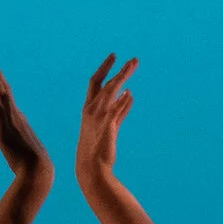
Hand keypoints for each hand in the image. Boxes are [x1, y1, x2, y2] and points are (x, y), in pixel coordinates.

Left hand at [0, 58, 51, 204]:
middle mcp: (15, 114)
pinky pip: (0, 110)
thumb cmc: (24, 160)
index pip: (2, 95)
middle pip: (2, 88)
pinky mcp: (8, 129)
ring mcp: (12, 120)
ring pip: (2, 94)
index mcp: (15, 117)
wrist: (37, 171)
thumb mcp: (4, 143)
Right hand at [74, 54, 138, 195]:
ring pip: (111, 91)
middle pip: (104, 82)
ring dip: (123, 77)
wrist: (91, 166)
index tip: (114, 57)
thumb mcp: (110, 125)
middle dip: (116, 69)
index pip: (96, 82)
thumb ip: (120, 109)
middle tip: (131, 59)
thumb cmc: (98, 147)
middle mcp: (91, 109)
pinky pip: (115, 109)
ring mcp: (98, 116)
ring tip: (134, 65)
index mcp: (88, 107)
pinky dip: (122, 101)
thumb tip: (130, 94)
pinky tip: (130, 93)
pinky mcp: (106, 125)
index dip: (105, 68)